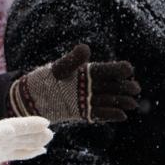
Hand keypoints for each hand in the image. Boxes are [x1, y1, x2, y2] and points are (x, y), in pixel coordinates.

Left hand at [9, 44, 139, 122]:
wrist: (29, 98)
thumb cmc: (44, 79)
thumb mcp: (58, 68)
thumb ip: (72, 60)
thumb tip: (86, 48)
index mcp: (85, 71)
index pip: (105, 70)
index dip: (117, 69)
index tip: (128, 70)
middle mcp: (88, 85)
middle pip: (110, 86)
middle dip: (124, 87)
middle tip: (135, 89)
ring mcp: (85, 99)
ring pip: (107, 100)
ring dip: (120, 102)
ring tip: (132, 104)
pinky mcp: (80, 112)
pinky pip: (97, 113)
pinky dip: (108, 115)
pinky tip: (122, 116)